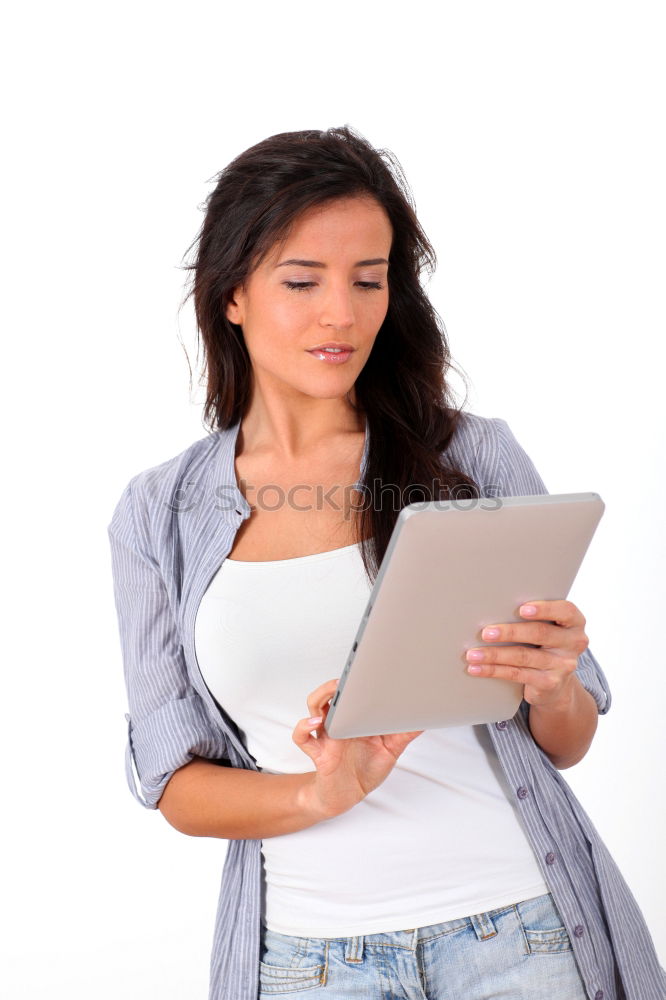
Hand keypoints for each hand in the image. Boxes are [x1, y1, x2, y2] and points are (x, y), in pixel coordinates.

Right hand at [292, 679, 423, 818]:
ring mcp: (326, 735)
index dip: (354, 679)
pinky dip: (305, 726)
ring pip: (314, 707)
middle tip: (347, 676)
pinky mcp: (318, 753)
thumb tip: (424, 718)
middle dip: (335, 682)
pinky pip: (302, 737)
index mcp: (353, 718)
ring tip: (334, 691)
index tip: (366, 667)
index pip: (350, 692)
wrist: (347, 796)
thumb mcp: (390, 749)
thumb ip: (403, 733)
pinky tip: (316, 722)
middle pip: (329, 693)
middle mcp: (337, 722)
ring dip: (321, 696)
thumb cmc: (365, 769)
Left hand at [465, 599, 589, 709]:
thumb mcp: (547, 628)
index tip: (521, 609)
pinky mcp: (549, 683)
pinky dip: (493, 670)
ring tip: (473, 653)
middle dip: (509, 632)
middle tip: (485, 632)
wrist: (556, 685)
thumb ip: (533, 617)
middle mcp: (573, 643)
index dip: (544, 609)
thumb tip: (492, 608)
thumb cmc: (544, 645)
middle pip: (539, 633)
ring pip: (523, 656)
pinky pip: (517, 674)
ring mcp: (563, 665)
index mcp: (574, 623)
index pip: (566, 611)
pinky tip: (477, 668)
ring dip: (494, 654)